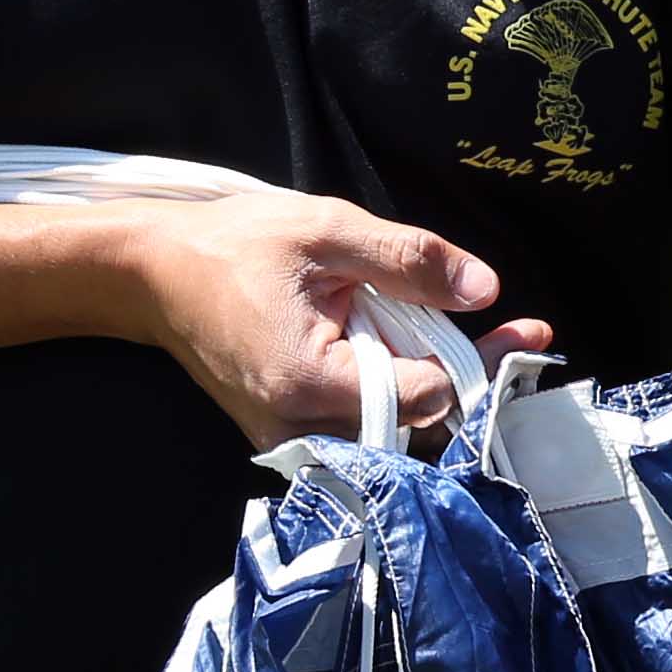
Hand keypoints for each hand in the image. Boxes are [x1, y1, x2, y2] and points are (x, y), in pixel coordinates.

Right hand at [97, 191, 547, 442]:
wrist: (151, 274)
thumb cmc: (234, 245)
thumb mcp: (327, 231)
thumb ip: (408, 260)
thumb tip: (484, 290)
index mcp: (308, 383)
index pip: (423, 397)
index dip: (473, 362)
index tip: (518, 326)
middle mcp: (298, 428)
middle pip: (417, 427)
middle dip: (472, 380)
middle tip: (519, 333)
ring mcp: (289, 439)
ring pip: (395, 436)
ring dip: (442, 391)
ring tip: (488, 344)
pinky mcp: (287, 433)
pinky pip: (364, 430)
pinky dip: (402, 396)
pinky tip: (429, 356)